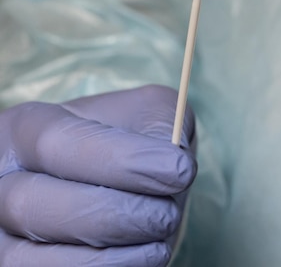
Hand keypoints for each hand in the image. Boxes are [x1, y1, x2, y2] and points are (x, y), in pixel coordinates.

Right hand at [0, 85, 196, 266]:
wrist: (119, 177)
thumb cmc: (131, 140)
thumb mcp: (148, 112)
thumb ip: (161, 124)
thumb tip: (172, 160)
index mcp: (26, 128)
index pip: (58, 144)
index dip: (122, 160)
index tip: (180, 170)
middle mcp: (1, 181)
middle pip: (32, 205)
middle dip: (114, 214)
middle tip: (166, 214)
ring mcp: (0, 234)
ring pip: (29, 258)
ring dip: (107, 255)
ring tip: (158, 240)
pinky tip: (143, 258)